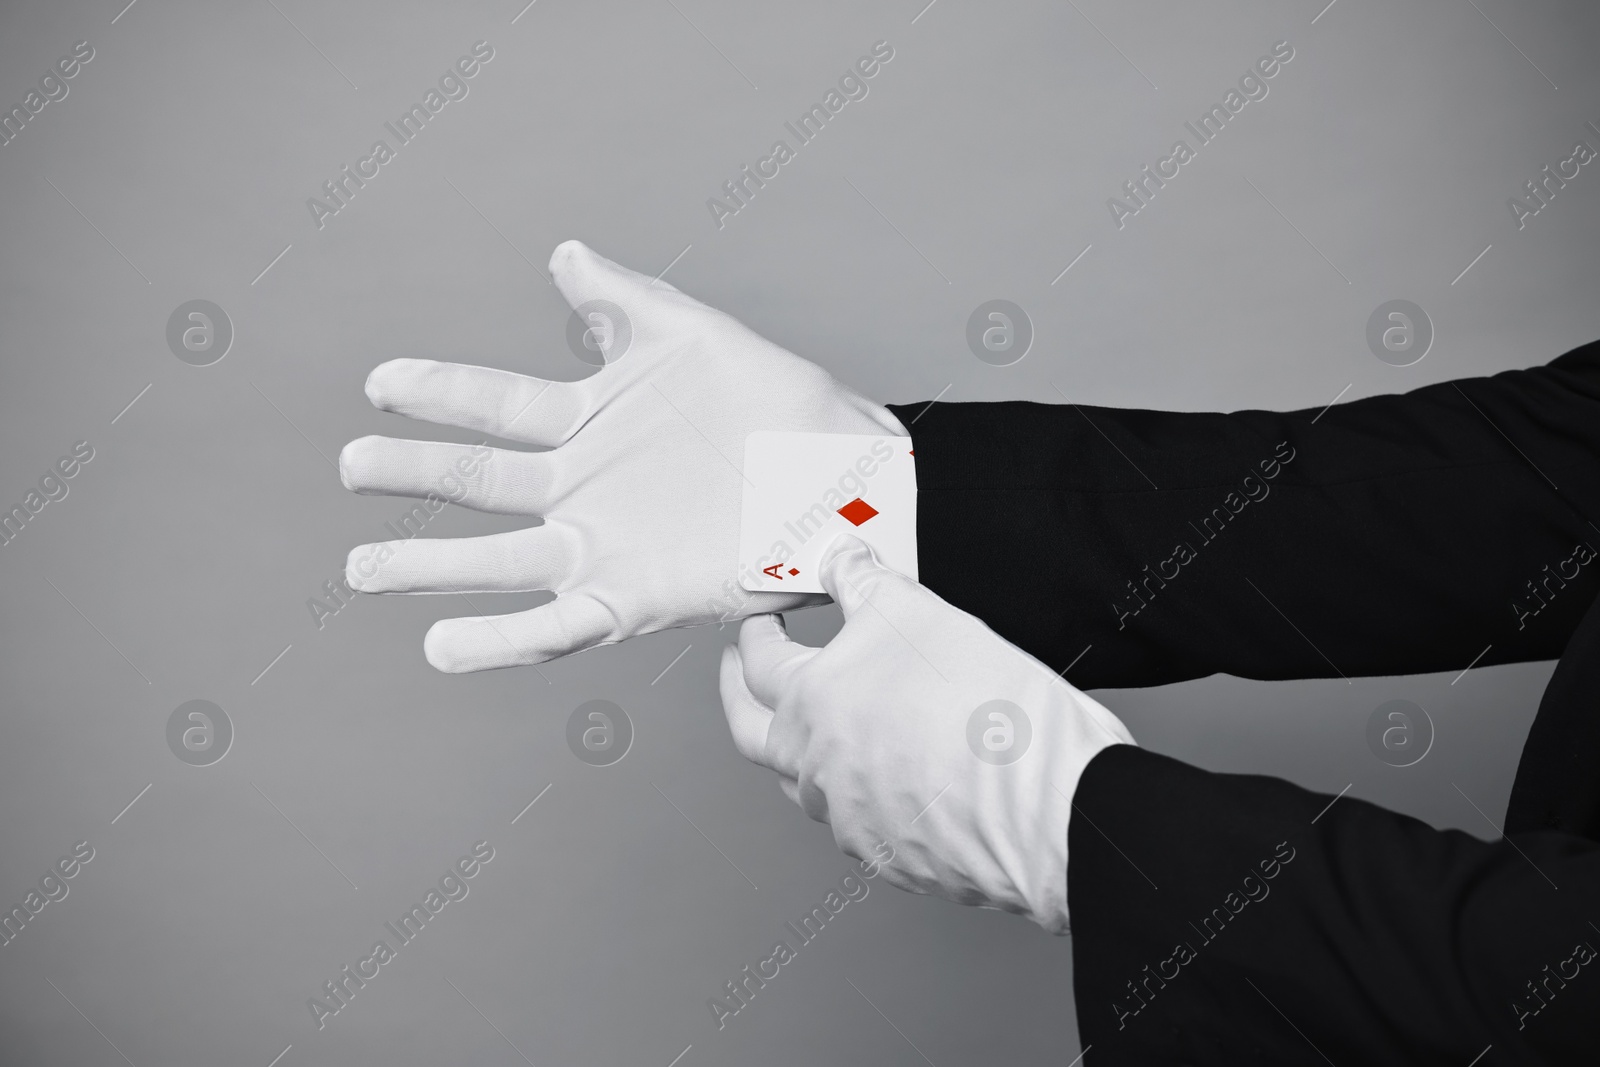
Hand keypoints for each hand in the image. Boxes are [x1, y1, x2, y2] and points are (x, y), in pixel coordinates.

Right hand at [340, 240, 905, 671]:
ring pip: (501, 562)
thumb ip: (623, 301)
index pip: (497, 406)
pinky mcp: (634, 599)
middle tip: (350, 468)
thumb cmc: (778, 404)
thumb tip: (563, 253)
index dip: (439, 394)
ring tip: (365, 570)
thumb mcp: (694, 337)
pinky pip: (556, 627)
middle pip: (482, 485)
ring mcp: (604, 547)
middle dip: (414, 476)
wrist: (845, 478)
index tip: (379, 384)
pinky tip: (444, 646)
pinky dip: (500, 641)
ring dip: (432, 568)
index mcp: (592, 422)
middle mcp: (584, 488)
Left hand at [719, 535, 1134, 933]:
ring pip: (800, 783)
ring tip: (808, 723)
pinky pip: (854, 820)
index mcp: (810, 704)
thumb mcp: (919, 614)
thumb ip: (867, 584)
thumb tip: (842, 559)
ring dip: (794, 749)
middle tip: (739, 671)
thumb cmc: (984, 709)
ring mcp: (849, 820)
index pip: (759, 661)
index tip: (762, 619)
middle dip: (739, 695)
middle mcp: (815, 769)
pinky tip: (881, 773)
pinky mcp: (891, 856)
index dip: (757, 632)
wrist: (1046, 803)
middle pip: (750, 732)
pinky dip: (854, 790)